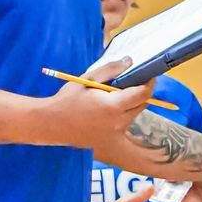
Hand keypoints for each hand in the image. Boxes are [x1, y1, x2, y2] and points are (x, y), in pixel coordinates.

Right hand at [36, 76, 157, 161]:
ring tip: (115, 96)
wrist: (52, 124)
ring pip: (133, 115)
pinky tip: (107, 110)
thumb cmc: (68, 99)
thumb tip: (129, 61)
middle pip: (141, 105)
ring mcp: (115, 133)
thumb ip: (110, 70)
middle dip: (140, 93)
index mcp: (114, 105)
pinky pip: (124, 125)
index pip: (143, 94)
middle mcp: (119, 121)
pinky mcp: (110, 139)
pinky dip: (122, 115)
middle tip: (131, 83)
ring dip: (131, 105)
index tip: (150, 75)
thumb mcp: (87, 78)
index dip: (150, 83)